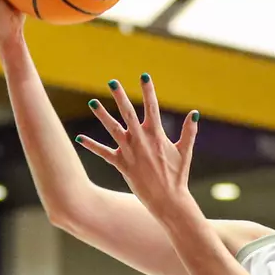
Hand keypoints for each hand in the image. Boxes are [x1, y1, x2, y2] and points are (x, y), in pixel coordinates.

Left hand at [75, 77, 198, 219]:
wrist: (168, 200)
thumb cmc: (178, 176)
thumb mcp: (185, 152)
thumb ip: (189, 132)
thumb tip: (194, 113)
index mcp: (157, 136)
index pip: (152, 107)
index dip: (148, 90)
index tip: (144, 75)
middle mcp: (141, 141)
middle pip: (128, 113)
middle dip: (120, 96)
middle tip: (112, 81)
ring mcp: (130, 152)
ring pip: (113, 129)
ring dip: (102, 116)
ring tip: (92, 102)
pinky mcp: (121, 165)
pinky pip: (104, 153)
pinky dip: (92, 146)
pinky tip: (79, 138)